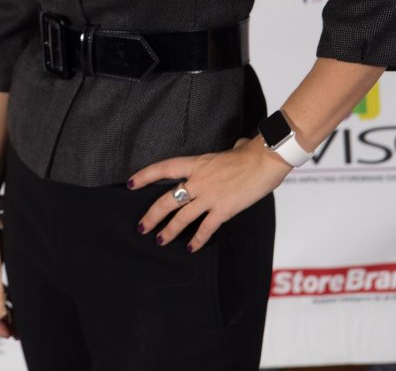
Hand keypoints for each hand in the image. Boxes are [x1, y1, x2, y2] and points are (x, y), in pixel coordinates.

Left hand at [129, 136, 289, 251]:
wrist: (265, 160)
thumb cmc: (250, 152)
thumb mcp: (230, 149)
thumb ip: (226, 153)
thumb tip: (236, 147)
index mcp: (197, 163)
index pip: (164, 168)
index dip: (145, 176)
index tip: (131, 183)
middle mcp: (199, 181)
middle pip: (167, 199)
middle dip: (152, 215)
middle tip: (141, 226)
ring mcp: (210, 196)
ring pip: (182, 217)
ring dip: (169, 231)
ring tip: (160, 240)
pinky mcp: (223, 210)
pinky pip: (206, 228)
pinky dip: (197, 240)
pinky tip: (191, 248)